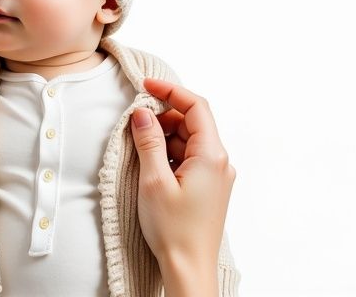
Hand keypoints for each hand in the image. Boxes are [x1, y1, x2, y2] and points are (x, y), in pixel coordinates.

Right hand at [130, 78, 235, 277]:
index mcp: (212, 156)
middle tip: (135, 122)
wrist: (189, 268)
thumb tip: (142, 113)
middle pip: (193, 122)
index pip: (196, 107)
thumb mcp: (153, 181)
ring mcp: (216, 176)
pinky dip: (170, 154)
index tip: (146, 86)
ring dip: (165, 137)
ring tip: (139, 148)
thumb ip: (149, 142)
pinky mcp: (209, 188)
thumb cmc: (174, 230)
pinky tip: (151, 165)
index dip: (171, 91)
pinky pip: (190, 158)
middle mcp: (220, 162)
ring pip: (190, 140)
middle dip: (164, 116)